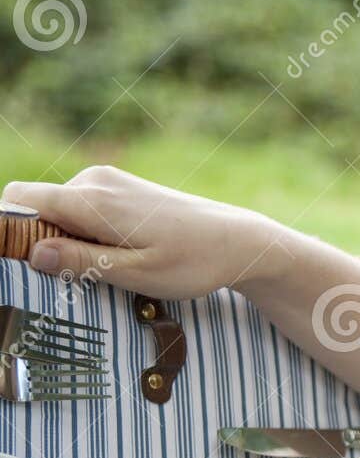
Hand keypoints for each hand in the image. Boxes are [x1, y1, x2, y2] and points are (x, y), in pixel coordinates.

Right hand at [1, 164, 280, 300]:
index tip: (27, 264)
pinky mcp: (121, 187)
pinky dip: (86, 231)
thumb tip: (31, 253)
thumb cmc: (194, 261)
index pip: (17, 201)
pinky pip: (82, 206)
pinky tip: (118, 254)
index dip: (9, 231)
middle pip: (35, 206)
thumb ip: (81, 262)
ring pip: (59, 208)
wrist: (239, 240)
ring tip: (108, 267)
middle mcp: (93, 180)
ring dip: (68, 238)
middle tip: (76, 277)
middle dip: (42, 240)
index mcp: (90, 199)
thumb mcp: (136, 272)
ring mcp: (108, 181)